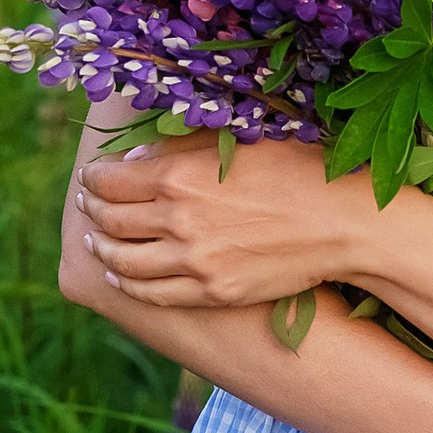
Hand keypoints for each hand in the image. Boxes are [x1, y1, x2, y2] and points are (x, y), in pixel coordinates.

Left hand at [75, 133, 371, 314]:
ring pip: (124, 262)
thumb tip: (137, 158)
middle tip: (89, 207)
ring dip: (103, 251)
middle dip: (93, 212)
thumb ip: (184, 146)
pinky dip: (129, 285)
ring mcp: (194, 261)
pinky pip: (153, 293)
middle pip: (110, 221)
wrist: (343, 223)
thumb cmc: (298, 169)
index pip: (109, 179)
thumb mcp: (240, 140)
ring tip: (98, 244)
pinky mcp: (212, 291)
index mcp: (179, 175)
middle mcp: (178, 219)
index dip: (94, 178)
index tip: (92, 178)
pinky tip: (123, 278)